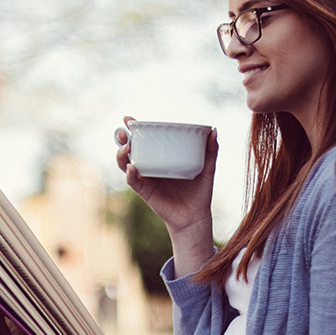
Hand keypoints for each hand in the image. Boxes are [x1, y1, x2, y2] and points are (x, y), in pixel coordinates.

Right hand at [116, 116, 218, 274]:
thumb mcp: (207, 168)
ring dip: (122, 155)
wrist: (196, 215)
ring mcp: (145, 179)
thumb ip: (210, 150)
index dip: (134, 129)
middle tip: (123, 132)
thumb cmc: (199, 191)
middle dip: (122, 138)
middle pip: (129, 149)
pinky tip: (133, 168)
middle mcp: (149, 166)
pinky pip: (134, 182)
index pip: (144, 140)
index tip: (128, 119)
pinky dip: (131, 174)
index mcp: (160, 157)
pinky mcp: (145, 192)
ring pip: (126, 164)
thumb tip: (213, 130)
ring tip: (126, 148)